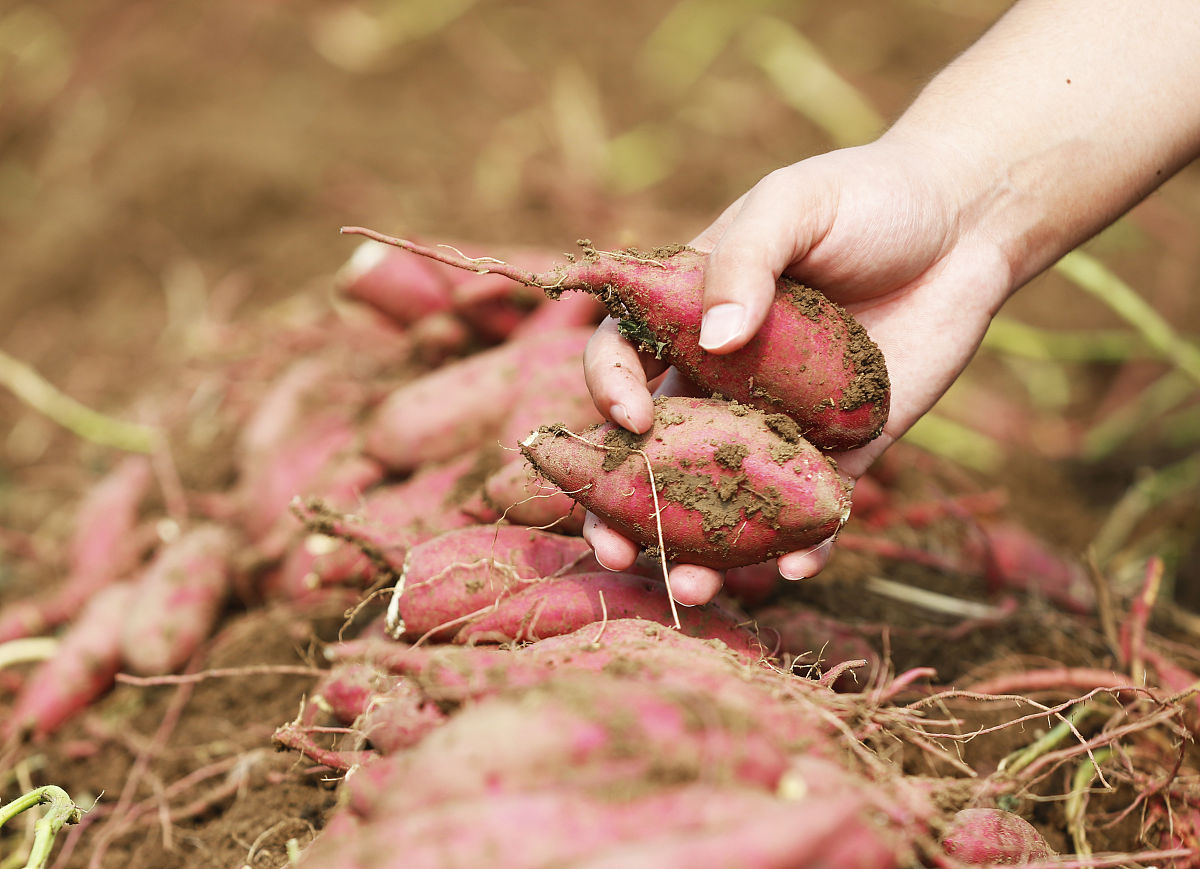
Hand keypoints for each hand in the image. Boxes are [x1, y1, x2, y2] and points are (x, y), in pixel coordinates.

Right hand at [582, 137, 1013, 604]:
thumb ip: (746, 260)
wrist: (964, 225)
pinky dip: (800, 546)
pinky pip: (810, 509)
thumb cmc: (867, 197)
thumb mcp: (794, 204)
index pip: (621, 359)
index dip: (609, 391)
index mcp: (688, 315)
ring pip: (722, 497)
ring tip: (695, 589)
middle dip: (625, 505)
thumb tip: (712, 342)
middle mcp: (721, 378)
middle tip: (615, 548)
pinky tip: (793, 567)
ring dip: (702, 551)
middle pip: (654, 452)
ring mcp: (778, 421)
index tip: (632, 415)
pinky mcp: (843, 449)